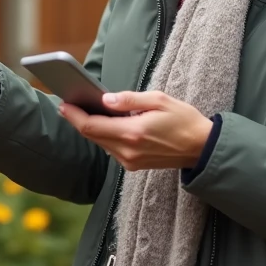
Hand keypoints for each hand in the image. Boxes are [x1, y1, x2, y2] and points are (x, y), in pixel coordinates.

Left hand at [58, 91, 213, 170]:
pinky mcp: (134, 165)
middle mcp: (128, 151)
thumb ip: (129, 100)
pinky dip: (105, 135)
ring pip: (101, 143)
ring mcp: (130, 161)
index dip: (74, 115)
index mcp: (133, 133)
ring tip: (86, 110)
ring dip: (92, 128)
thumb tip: (105, 99)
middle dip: (79, 119)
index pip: (92, 126)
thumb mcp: (159, 100)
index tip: (64, 103)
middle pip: (92, 135)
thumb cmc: (183, 120)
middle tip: (70, 103)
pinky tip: (106, 123)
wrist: (201, 148)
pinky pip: (111, 149)